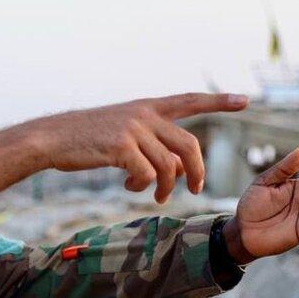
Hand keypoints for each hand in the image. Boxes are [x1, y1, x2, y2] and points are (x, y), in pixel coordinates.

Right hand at [39, 92, 248, 202]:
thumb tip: (179, 168)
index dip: (219, 101)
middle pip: (189, 144)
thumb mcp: (121, 132)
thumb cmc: (85, 139)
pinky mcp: (121, 147)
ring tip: (157, 197)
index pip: (190, 100)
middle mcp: (144, 114)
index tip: (246, 100)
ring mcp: (133, 129)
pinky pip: (148, 174)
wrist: (52, 137)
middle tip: (195, 189)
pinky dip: (143, 186)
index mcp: (147, 106)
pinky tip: (129, 187)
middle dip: (197, 171)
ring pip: (170, 165)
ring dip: (167, 187)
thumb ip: (151, 142)